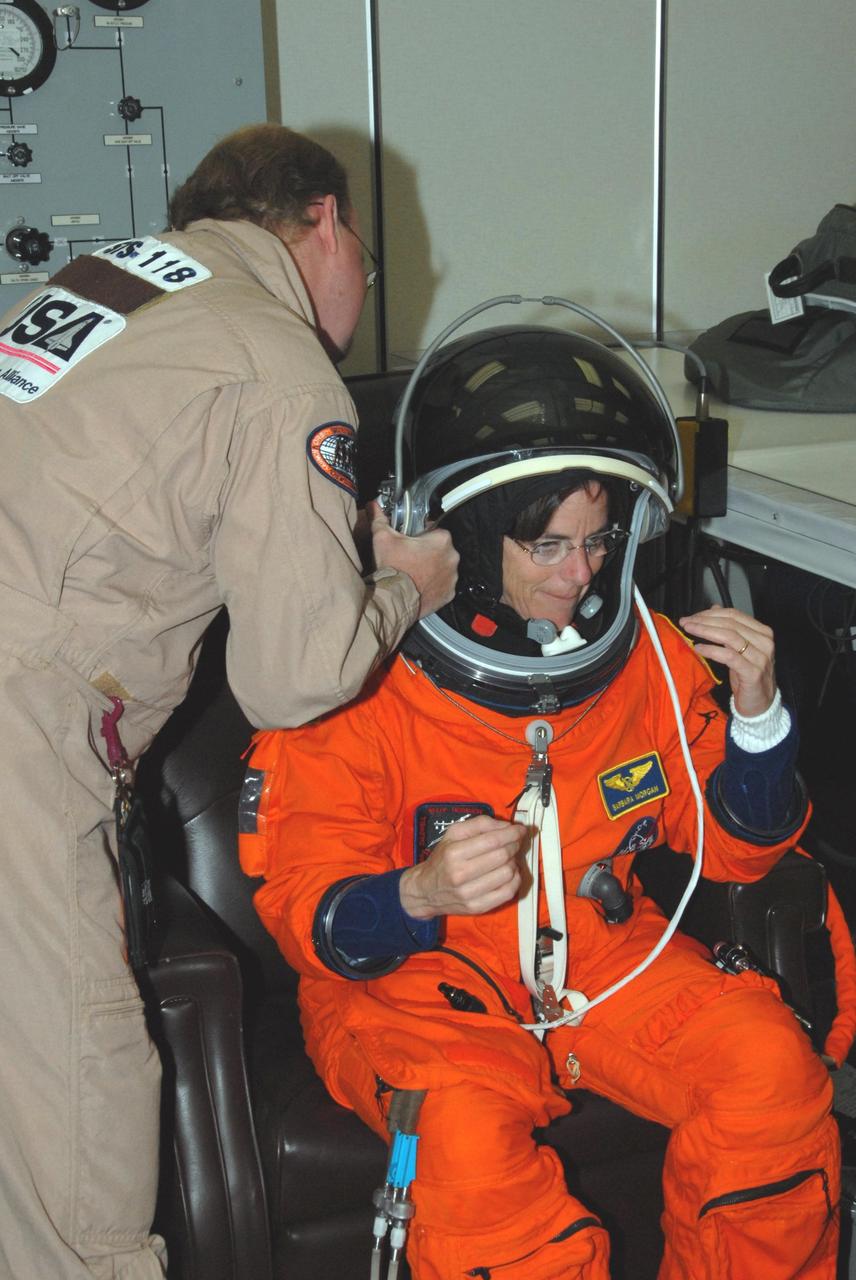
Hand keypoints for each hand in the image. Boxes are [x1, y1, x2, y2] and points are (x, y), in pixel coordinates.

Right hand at [369, 500, 458, 618]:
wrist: (394, 600)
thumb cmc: (392, 569)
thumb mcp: (383, 539)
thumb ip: (380, 519)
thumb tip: (374, 507)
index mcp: (441, 540)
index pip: (436, 530)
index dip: (422, 534)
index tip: (413, 540)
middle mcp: (451, 558)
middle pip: (442, 549)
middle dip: (429, 551)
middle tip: (411, 557)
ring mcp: (452, 577)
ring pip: (444, 567)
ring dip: (433, 568)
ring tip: (415, 572)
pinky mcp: (449, 593)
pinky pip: (444, 585)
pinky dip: (435, 584)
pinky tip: (420, 584)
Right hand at [399, 815, 526, 919]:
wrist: (426, 891)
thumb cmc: (442, 859)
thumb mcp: (453, 834)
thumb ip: (480, 824)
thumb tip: (507, 827)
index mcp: (454, 852)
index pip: (492, 840)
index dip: (512, 834)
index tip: (520, 830)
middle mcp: (460, 874)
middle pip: (502, 856)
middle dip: (514, 846)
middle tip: (515, 842)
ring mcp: (470, 894)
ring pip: (508, 874)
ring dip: (514, 862)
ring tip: (508, 858)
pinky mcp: (478, 908)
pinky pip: (508, 892)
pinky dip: (515, 880)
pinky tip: (509, 873)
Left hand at [678, 606, 776, 717]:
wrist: (760, 704)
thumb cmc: (747, 676)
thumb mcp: (739, 649)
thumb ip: (730, 628)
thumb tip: (714, 608)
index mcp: (762, 633)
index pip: (734, 615)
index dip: (710, 613)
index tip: (692, 616)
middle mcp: (765, 642)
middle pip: (730, 624)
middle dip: (704, 621)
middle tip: (685, 622)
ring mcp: (761, 657)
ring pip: (730, 637)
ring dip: (705, 631)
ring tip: (688, 631)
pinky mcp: (753, 673)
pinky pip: (728, 656)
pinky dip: (711, 650)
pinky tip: (698, 648)